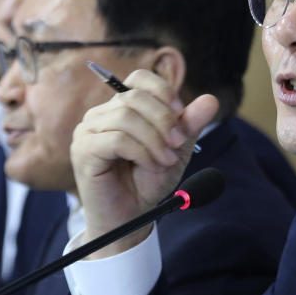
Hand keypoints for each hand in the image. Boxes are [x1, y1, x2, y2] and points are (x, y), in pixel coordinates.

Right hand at [70, 69, 219, 256]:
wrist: (131, 215)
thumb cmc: (149, 180)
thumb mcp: (177, 149)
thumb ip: (190, 124)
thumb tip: (211, 100)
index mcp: (122, 107)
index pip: (140, 79)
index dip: (163, 91)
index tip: (181, 113)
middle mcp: (101, 114)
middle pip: (135, 97)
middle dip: (164, 119)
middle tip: (179, 143)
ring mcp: (88, 131)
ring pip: (126, 117)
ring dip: (154, 139)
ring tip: (167, 160)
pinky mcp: (83, 150)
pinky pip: (116, 140)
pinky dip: (141, 151)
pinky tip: (152, 164)